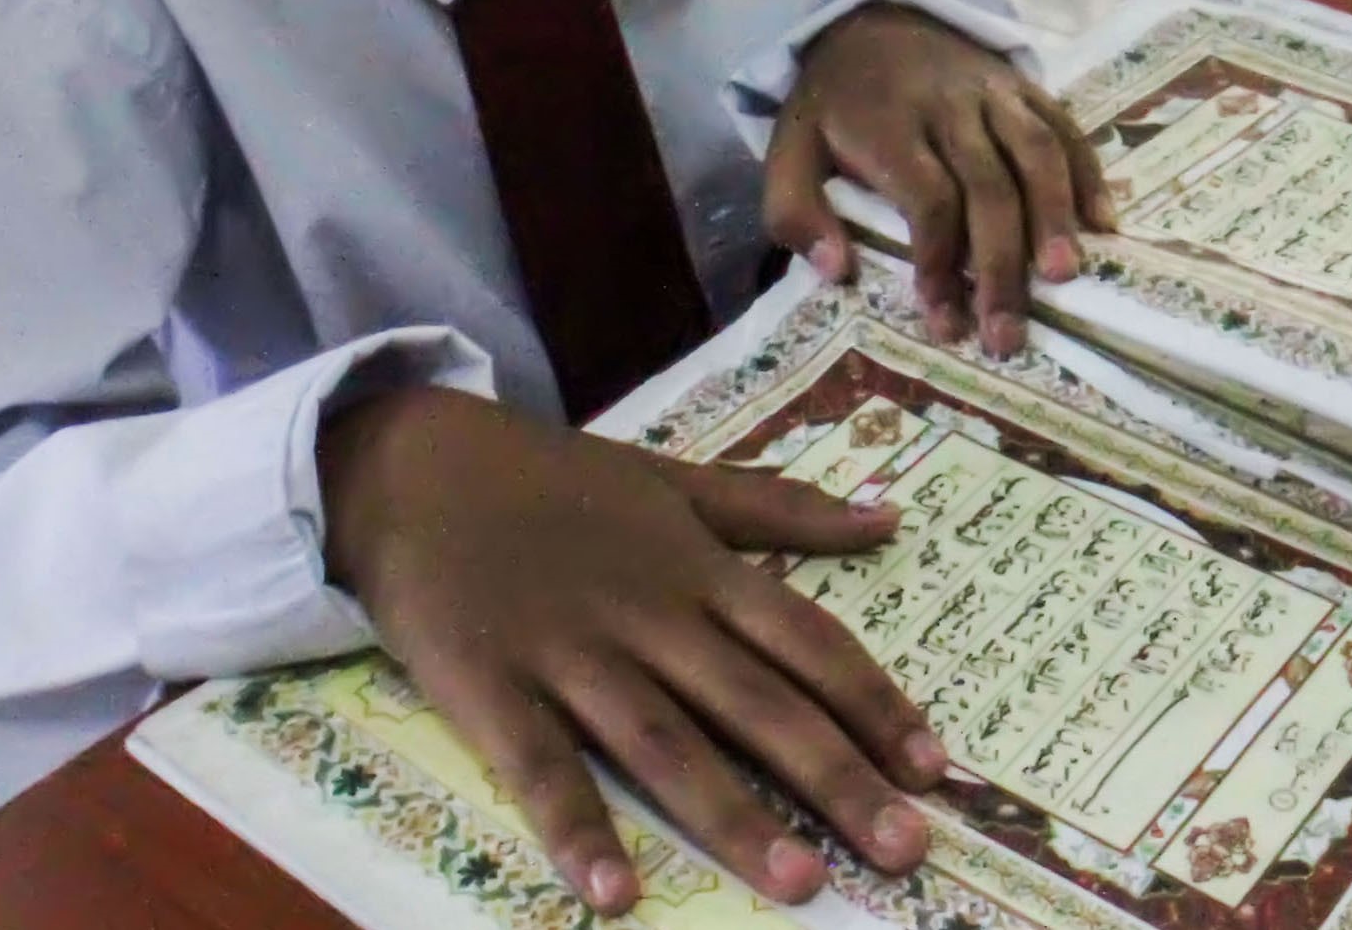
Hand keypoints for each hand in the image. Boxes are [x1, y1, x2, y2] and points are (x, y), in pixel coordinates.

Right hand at [321, 387, 945, 913]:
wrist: (413, 465)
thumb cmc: (551, 482)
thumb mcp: (672, 480)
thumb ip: (778, 508)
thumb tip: (890, 520)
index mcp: (695, 567)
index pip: (806, 640)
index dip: (874, 703)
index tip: (937, 767)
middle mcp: (648, 614)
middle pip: (756, 703)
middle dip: (837, 777)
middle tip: (906, 848)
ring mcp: (570, 653)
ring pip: (666, 744)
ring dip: (734, 816)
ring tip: (802, 883)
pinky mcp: (493, 687)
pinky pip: (542, 768)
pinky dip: (578, 829)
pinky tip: (615, 895)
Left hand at [766, 3, 1112, 355]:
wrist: (868, 20)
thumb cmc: (833, 108)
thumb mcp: (787, 153)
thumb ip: (795, 214)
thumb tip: (839, 273)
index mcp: (887, 124)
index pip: (927, 196)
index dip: (940, 261)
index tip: (944, 319)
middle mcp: (947, 105)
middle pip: (988, 185)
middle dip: (1001, 265)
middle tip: (1008, 335)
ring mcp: (993, 91)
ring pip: (1036, 150)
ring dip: (1055, 216)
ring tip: (1065, 277)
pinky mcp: (1023, 84)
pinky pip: (1064, 126)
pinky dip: (1088, 173)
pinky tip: (1103, 225)